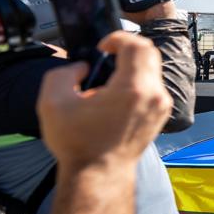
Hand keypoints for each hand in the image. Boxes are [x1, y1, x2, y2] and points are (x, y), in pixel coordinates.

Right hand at [36, 32, 171, 171]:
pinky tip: (116, 96)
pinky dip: (138, 82)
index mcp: (133, 89)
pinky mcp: (161, 115)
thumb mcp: (53, 102)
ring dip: (132, 66)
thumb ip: (64, 73)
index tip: (102, 47)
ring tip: (108, 81)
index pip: (137, 45)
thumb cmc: (78, 144)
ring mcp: (161, 106)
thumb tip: (83, 67)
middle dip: (127, 48)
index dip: (117, 38)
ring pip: (153, 69)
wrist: (98, 175)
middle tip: (106, 57)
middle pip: (150, 53)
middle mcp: (154, 96)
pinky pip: (153, 86)